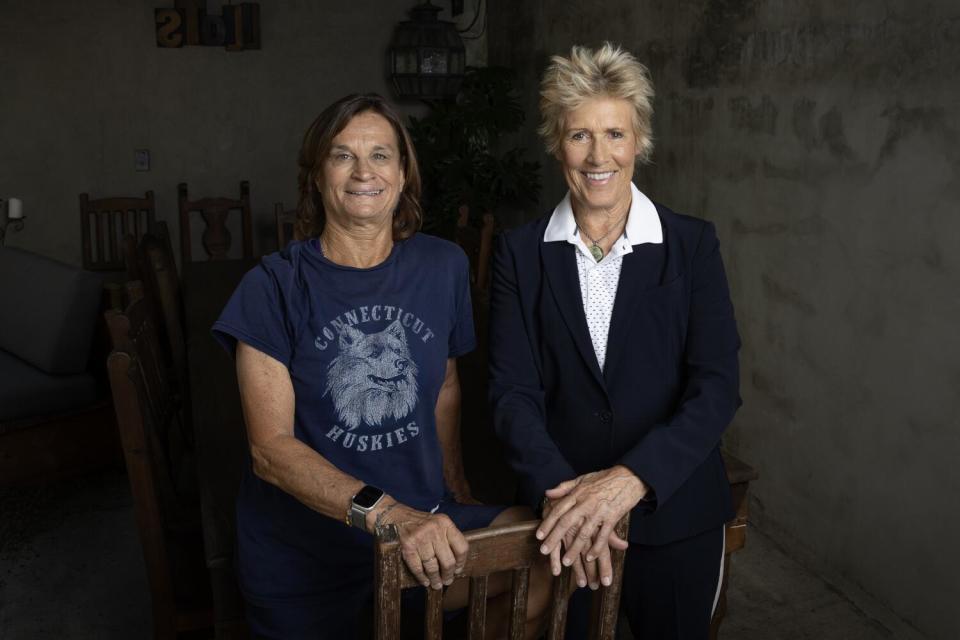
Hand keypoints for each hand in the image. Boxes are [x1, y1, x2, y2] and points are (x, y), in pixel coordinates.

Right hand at [384, 504, 468, 589]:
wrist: (396, 516)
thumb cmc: (419, 523)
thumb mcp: (438, 524)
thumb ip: (447, 538)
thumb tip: (455, 563)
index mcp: (445, 523)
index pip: (461, 547)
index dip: (461, 562)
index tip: (458, 570)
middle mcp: (435, 530)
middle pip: (448, 560)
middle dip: (448, 575)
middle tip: (447, 581)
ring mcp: (420, 538)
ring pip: (433, 566)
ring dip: (435, 579)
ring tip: (436, 584)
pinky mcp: (408, 546)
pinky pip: (418, 568)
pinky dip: (422, 577)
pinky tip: (425, 581)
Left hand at [537, 466, 643, 580]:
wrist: (629, 476)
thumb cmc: (605, 478)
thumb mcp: (582, 479)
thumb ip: (564, 487)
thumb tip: (547, 493)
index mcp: (577, 493)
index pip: (558, 510)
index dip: (547, 524)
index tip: (539, 536)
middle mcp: (586, 502)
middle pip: (566, 523)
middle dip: (554, 538)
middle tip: (544, 551)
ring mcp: (599, 510)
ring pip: (584, 533)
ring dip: (574, 549)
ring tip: (566, 562)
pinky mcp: (613, 517)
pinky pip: (603, 536)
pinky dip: (596, 548)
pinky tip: (589, 558)